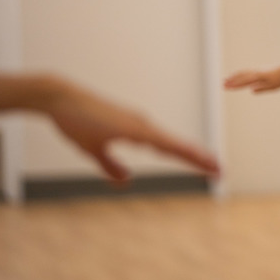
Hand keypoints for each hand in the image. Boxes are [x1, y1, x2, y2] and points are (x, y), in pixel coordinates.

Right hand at [44, 77, 218, 183]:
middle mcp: (144, 126)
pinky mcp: (126, 124)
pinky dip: (169, 147)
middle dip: (200, 160)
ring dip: (192, 155)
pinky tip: (181, 154)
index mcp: (139, 132)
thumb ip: (111, 166)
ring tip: (211, 165)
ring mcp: (137, 124)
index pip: (172, 149)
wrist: (59, 99)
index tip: (209, 169)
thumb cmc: (75, 122)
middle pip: (178, 146)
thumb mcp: (93, 151)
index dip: (191, 159)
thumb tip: (126, 181)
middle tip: (221, 172)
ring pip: (171, 143)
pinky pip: (153, 139)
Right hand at [223, 69, 279, 92]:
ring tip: (226, 79)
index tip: (226, 87)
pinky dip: (240, 74)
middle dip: (232, 81)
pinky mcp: (260, 71)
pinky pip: (247, 72)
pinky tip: (238, 76)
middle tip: (222, 84)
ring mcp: (257, 71)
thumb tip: (251, 90)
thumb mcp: (272, 86)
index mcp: (258, 76)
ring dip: (234, 76)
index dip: (234, 84)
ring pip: (243, 73)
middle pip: (241, 76)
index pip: (244, 81)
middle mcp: (256, 72)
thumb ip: (261, 88)